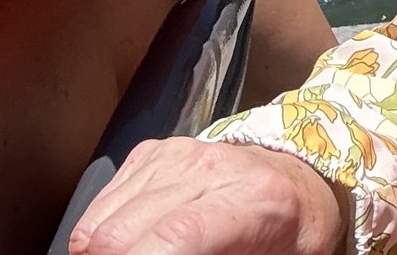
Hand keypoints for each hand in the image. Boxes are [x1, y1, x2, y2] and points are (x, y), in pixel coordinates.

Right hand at [67, 138, 345, 254]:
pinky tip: (131, 243)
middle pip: (122, 233)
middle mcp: (209, 168)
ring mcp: (175, 155)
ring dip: (103, 253)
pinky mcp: (152, 152)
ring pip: (100, 222)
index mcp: (252, 200)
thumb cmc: (290, 232)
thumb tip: (172, 253)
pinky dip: (101, 233)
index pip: (174, 237)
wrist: (296, 179)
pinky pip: (100, 203)